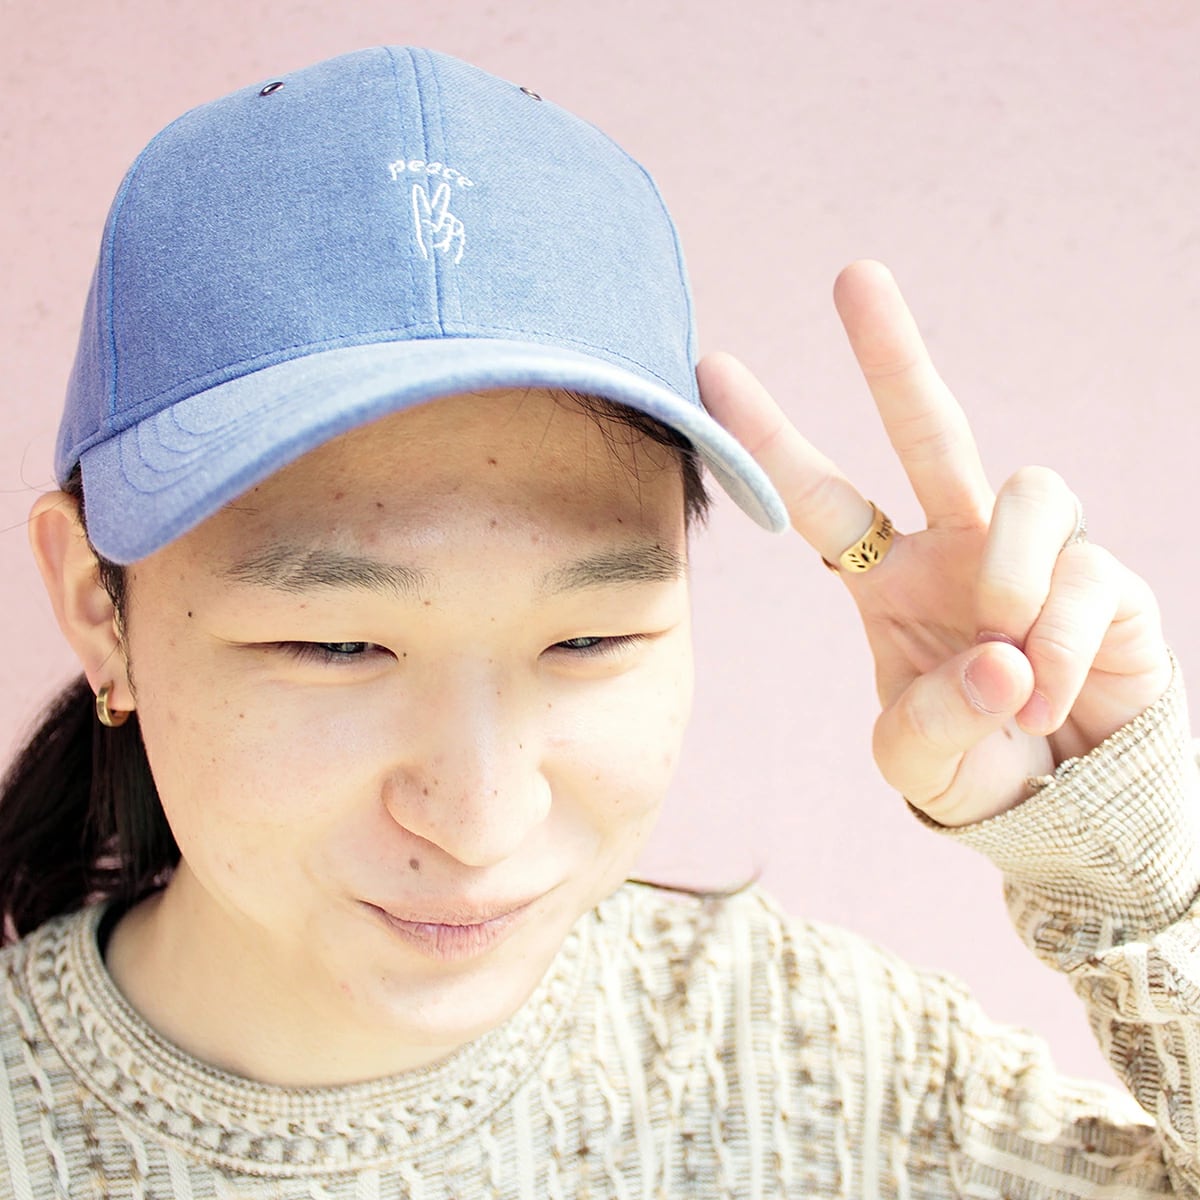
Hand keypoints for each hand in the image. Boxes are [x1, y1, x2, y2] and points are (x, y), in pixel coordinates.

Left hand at [698, 260, 1171, 826]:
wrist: (1069, 803)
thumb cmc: (978, 765)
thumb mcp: (919, 761)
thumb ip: (932, 722)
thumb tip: (998, 656)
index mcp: (886, 579)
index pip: (820, 500)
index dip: (770, 441)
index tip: (711, 371)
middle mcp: (955, 546)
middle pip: (927, 429)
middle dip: (890, 355)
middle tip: (852, 275)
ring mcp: (1030, 553)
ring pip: (1026, 487)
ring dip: (1011, 576)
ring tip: (1007, 665)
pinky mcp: (1102, 577)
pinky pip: (1079, 576)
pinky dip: (1057, 646)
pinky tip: (1048, 697)